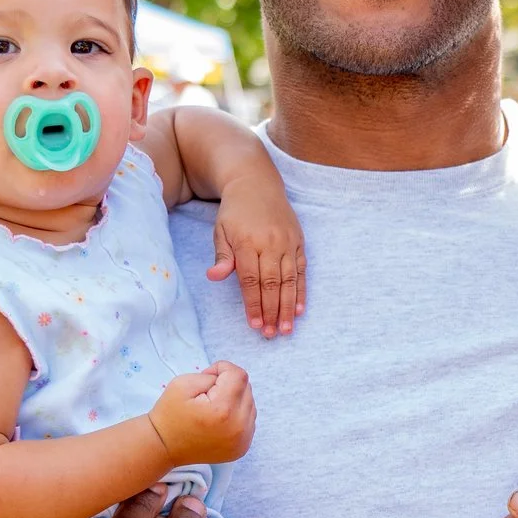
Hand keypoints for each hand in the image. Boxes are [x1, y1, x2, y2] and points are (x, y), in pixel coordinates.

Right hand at [149, 361, 254, 466]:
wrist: (164, 447)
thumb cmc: (170, 414)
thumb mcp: (183, 383)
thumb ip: (212, 375)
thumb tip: (228, 379)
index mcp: (224, 409)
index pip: (239, 375)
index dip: (222, 369)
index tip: (206, 378)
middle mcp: (239, 426)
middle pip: (247, 389)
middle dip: (228, 385)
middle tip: (206, 396)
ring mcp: (243, 440)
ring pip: (249, 404)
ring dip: (234, 400)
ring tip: (212, 409)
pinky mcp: (243, 447)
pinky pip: (248, 421)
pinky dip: (236, 416)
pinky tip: (219, 421)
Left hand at [208, 170, 306, 336]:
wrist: (256, 183)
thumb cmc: (235, 211)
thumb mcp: (221, 230)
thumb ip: (223, 256)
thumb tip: (215, 276)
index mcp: (248, 243)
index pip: (252, 281)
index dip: (254, 305)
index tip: (254, 325)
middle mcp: (271, 243)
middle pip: (272, 284)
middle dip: (271, 311)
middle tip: (271, 334)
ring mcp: (288, 243)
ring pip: (290, 280)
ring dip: (287, 307)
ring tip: (286, 328)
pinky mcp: (298, 242)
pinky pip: (302, 271)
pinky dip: (301, 291)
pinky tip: (299, 309)